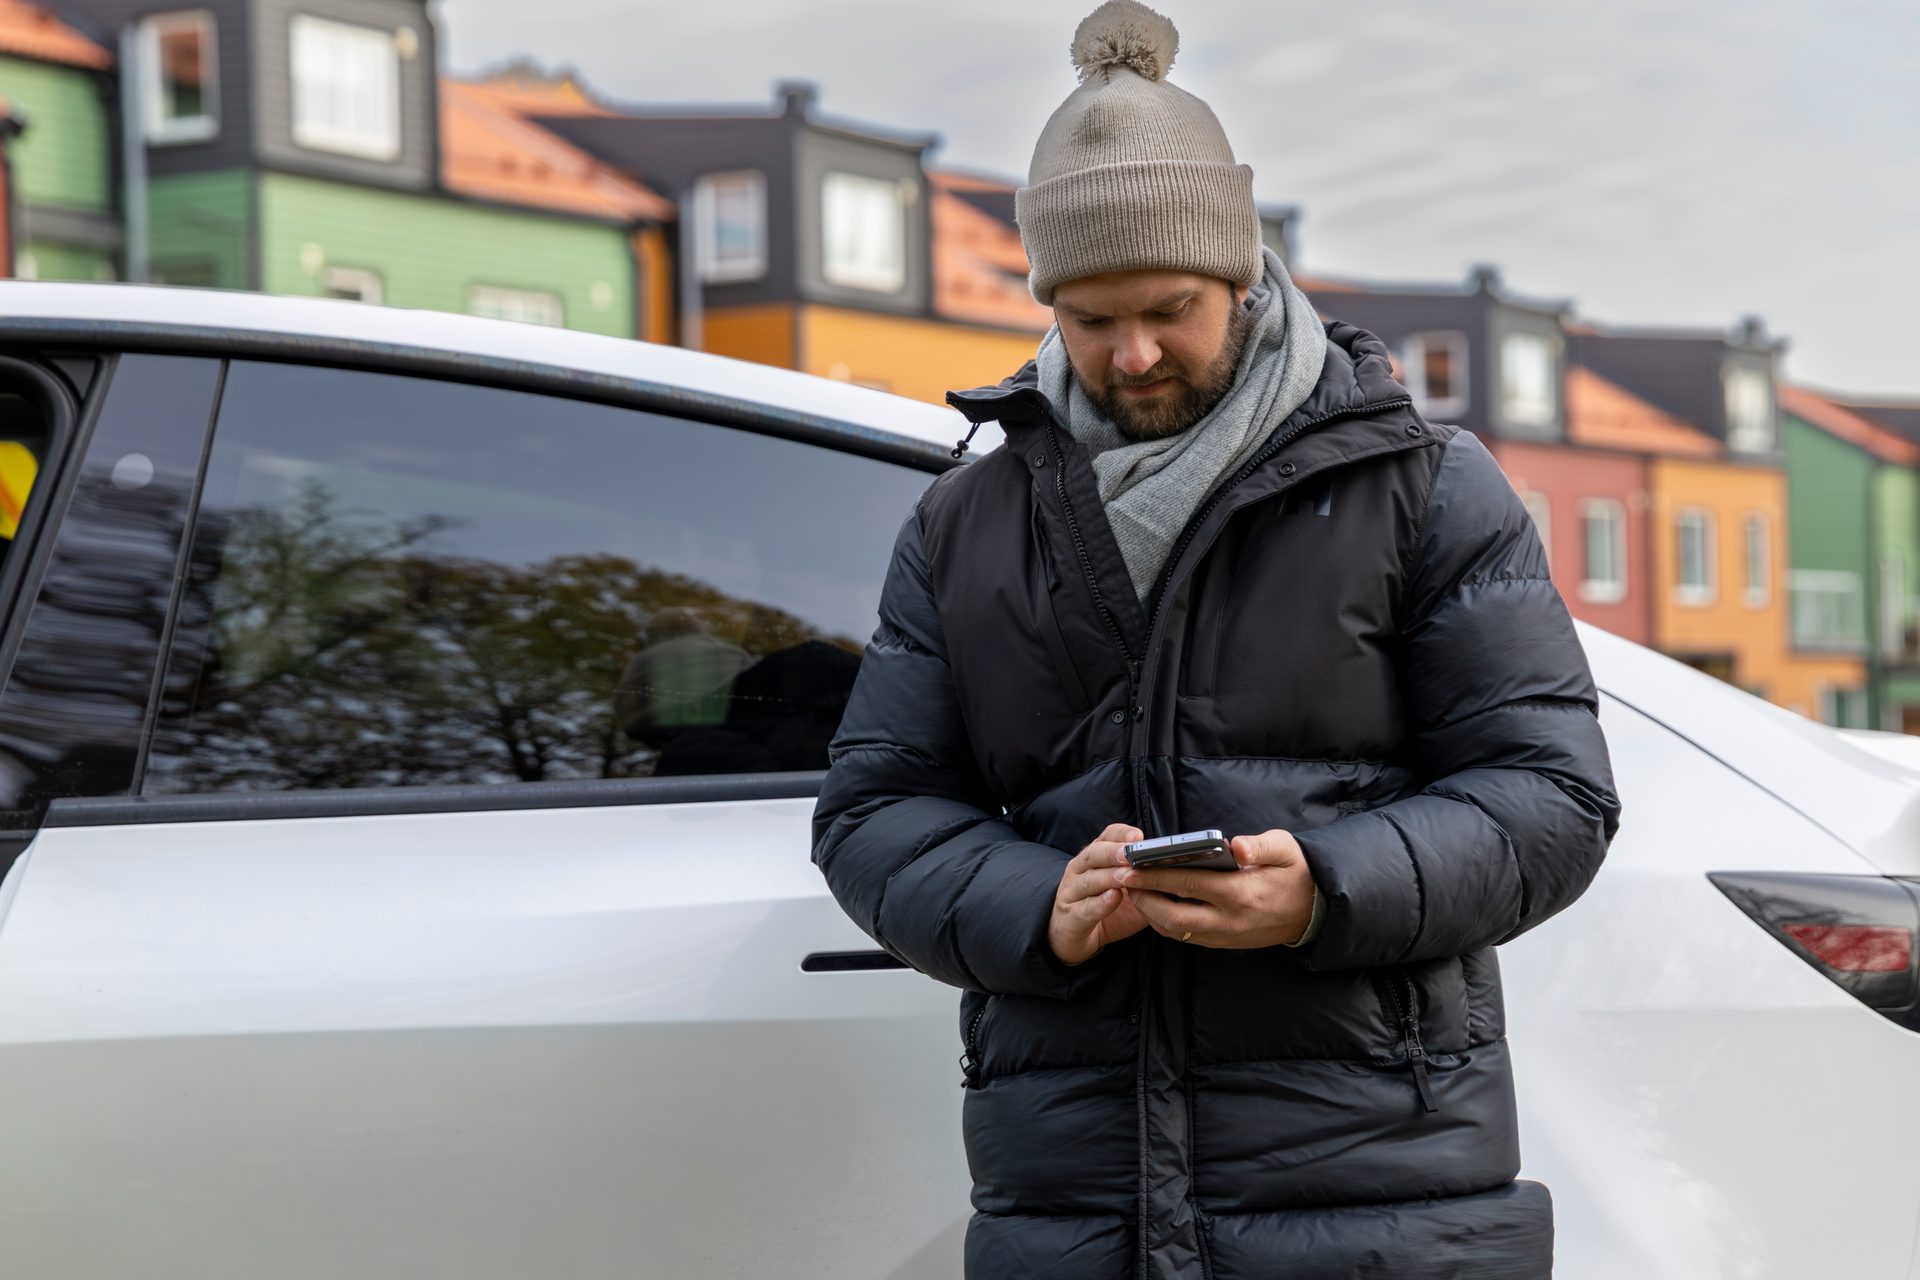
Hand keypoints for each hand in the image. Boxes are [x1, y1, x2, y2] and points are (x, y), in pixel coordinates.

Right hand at [1049, 823, 1152, 965]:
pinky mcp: (1070, 917)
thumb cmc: (1105, 909)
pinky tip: (1114, 898)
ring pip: (1089, 880)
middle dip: (1114, 852)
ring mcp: (1071, 893)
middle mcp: (1079, 870)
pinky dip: (1100, 903)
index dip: (1121, 835)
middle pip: (1094, 854)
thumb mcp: (1129, 892)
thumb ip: (1146, 881)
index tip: (1138, 837)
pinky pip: (1085, 908)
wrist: (1074, 936)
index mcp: (1095, 858)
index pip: (1106, 837)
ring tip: (1127, 876)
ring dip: (1109, 876)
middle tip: (1131, 854)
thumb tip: (1178, 874)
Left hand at [1117, 829, 1314, 948]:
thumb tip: (1234, 845)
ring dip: (1150, 913)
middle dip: (1143, 899)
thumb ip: (1259, 846)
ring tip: (1133, 890)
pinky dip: (1165, 922)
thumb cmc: (1296, 872)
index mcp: (1240, 893)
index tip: (1129, 866)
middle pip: (1172, 917)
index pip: (1187, 884)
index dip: (1155, 876)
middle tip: (1122, 880)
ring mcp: (1225, 935)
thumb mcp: (1285, 849)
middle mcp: (1228, 920)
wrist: (1314, 910)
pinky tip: (1154, 903)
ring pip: (1175, 931)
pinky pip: (1186, 936)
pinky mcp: (1224, 943)